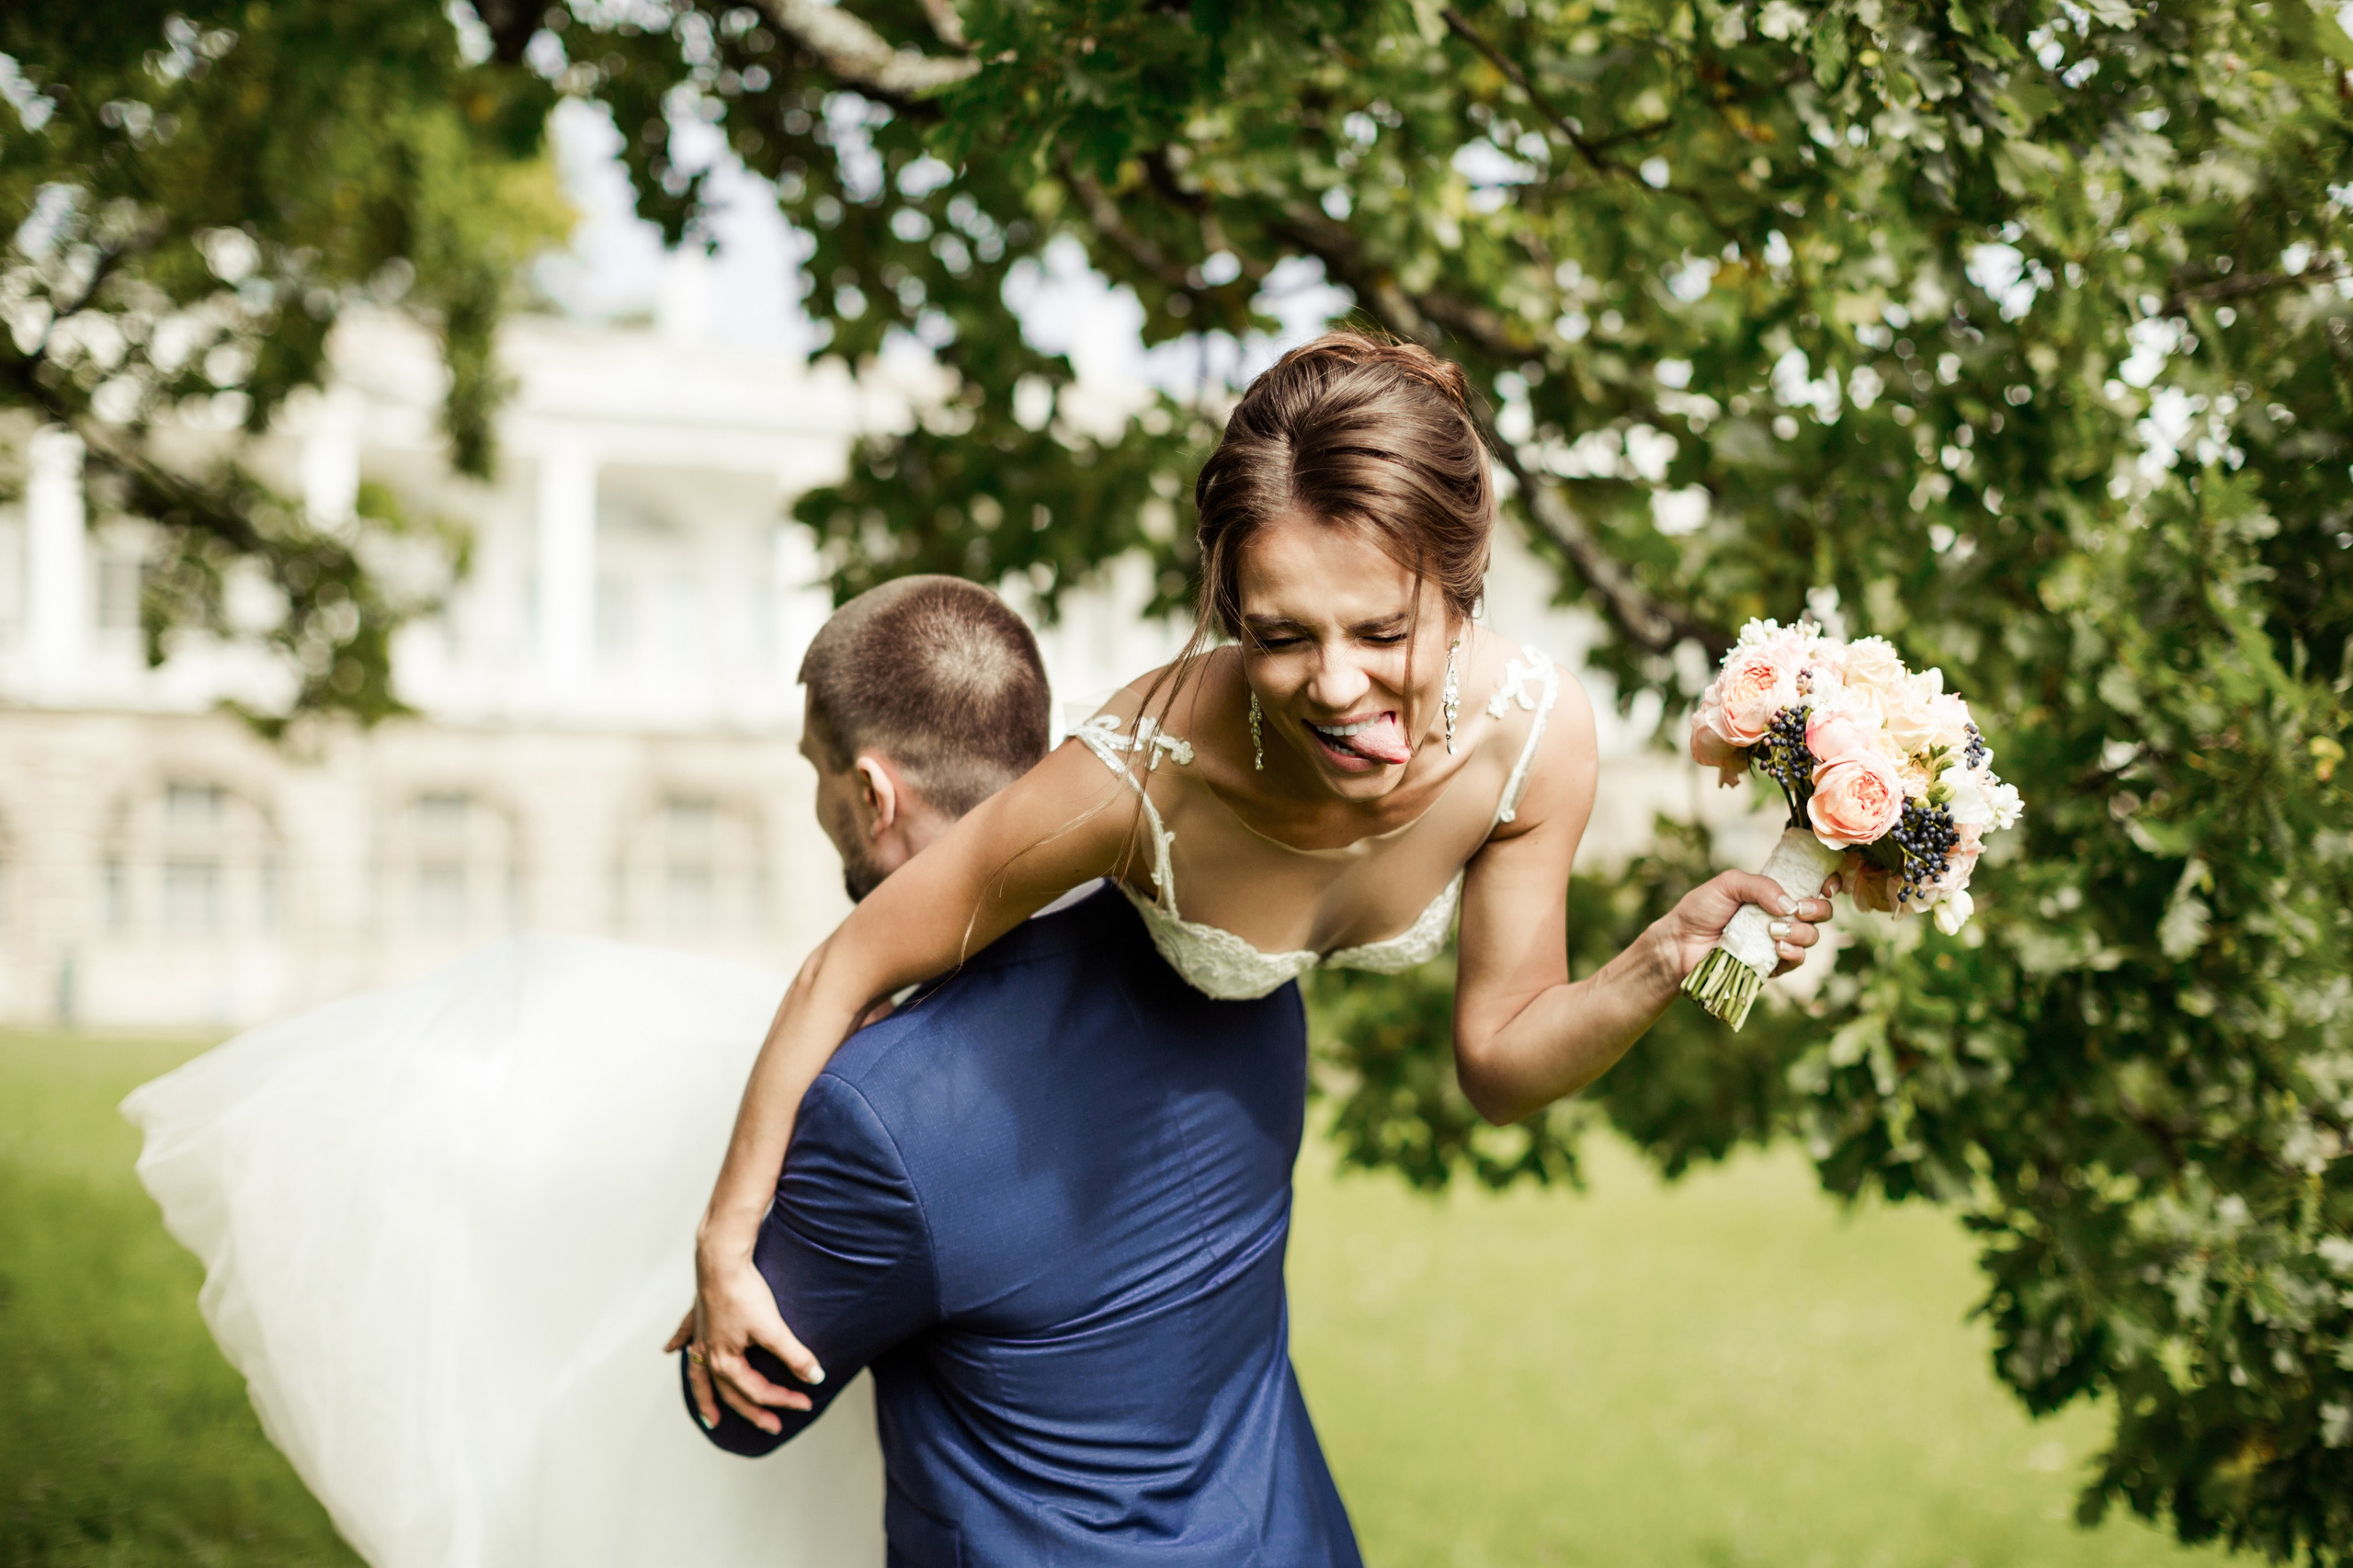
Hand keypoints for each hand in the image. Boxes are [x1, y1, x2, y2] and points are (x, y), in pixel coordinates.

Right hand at [666, 1245, 824, 1433]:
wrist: (721, 1258)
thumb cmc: (743, 1292)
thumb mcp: (773, 1328)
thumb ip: (794, 1355)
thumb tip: (815, 1377)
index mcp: (725, 1361)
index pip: (758, 1390)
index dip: (783, 1399)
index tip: (806, 1403)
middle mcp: (708, 1353)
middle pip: (730, 1392)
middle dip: (751, 1412)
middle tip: (771, 1427)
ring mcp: (701, 1335)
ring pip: (700, 1374)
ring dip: (704, 1397)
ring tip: (708, 1418)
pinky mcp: (698, 1315)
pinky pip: (685, 1336)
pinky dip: (678, 1345)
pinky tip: (670, 1351)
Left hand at [1655, 869, 1837, 980]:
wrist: (1680, 943)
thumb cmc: (1700, 909)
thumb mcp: (1729, 884)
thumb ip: (1760, 885)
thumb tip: (1791, 903)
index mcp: (1774, 893)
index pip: (1812, 885)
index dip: (1827, 884)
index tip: (1827, 886)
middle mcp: (1781, 916)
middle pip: (1821, 913)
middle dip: (1818, 909)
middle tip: (1799, 909)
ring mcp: (1778, 941)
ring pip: (1812, 937)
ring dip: (1802, 932)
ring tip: (1774, 930)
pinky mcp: (1772, 964)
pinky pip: (1797, 960)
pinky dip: (1794, 952)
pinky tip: (1778, 947)